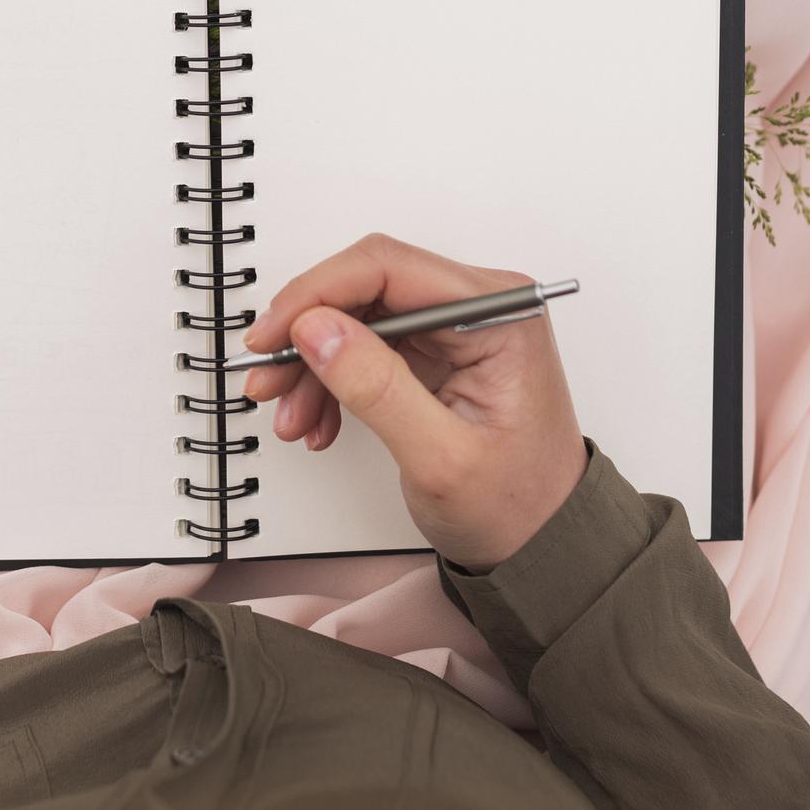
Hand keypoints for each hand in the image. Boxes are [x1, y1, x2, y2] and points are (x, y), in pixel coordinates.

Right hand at [241, 233, 584, 569]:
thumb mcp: (441, 457)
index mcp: (498, 312)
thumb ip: (378, 387)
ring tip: (293, 420)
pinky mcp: (436, 352)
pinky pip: (364, 348)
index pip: (388, 266)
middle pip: (364, 288)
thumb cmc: (517, 505)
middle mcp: (478, 306)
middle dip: (307, 335)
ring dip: (312, 366)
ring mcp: (455, 328)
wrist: (543, 543)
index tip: (271, 337)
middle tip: (266, 380)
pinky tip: (319, 423)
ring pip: (355, 318)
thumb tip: (317, 328)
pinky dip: (331, 382)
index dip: (316, 294)